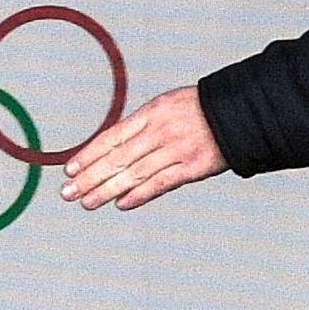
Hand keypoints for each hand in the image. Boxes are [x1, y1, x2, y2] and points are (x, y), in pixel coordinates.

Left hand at [60, 85, 225, 211]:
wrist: (239, 113)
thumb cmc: (200, 111)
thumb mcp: (166, 106)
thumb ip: (141, 127)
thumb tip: (110, 147)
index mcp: (151, 112)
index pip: (112, 136)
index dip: (89, 154)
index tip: (70, 169)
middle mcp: (160, 131)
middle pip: (118, 158)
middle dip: (90, 177)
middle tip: (68, 192)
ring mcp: (176, 150)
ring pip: (135, 173)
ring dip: (108, 190)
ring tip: (88, 203)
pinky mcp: (192, 168)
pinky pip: (161, 184)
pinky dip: (140, 194)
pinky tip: (122, 203)